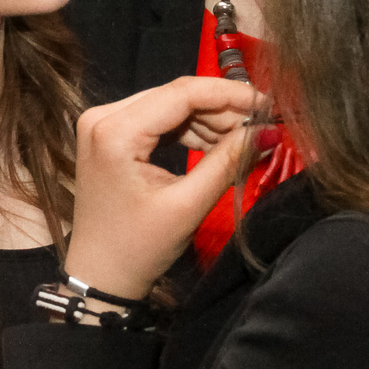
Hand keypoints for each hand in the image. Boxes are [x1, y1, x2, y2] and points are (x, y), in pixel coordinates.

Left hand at [66, 76, 264, 300]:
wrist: (100, 275)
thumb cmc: (138, 247)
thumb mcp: (188, 205)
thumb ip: (228, 162)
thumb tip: (269, 131)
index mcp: (115, 131)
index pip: (182, 93)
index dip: (230, 95)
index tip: (268, 105)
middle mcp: (103, 116)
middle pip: (176, 95)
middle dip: (223, 109)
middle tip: (263, 127)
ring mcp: (104, 123)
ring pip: (170, 105)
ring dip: (209, 120)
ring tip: (244, 141)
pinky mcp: (110, 134)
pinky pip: (159, 119)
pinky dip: (190, 130)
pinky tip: (217, 145)